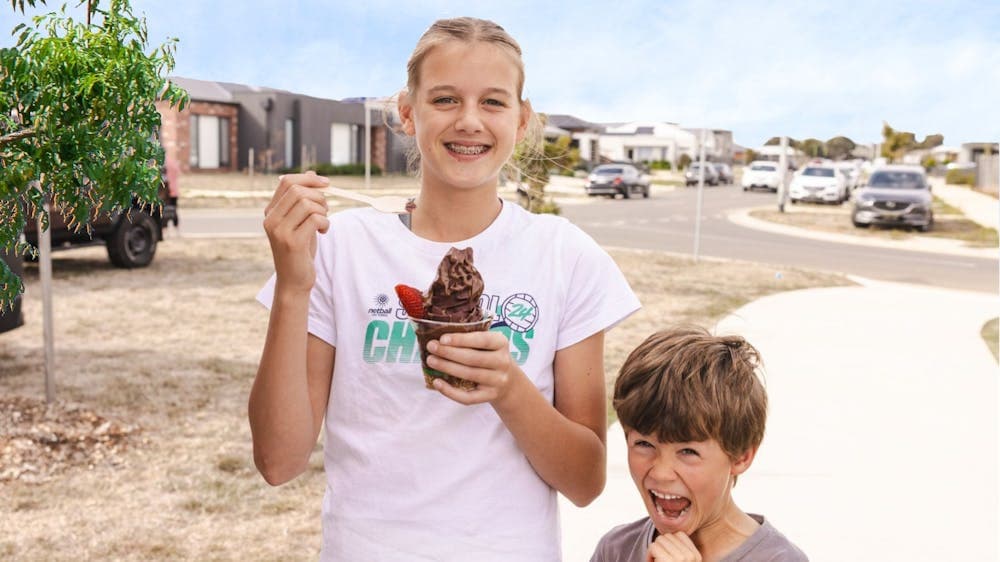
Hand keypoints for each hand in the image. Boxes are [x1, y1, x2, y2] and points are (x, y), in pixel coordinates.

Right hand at [262, 171, 329, 294]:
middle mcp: (271, 219)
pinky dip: (325, 223)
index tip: (327, 183)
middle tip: (325, 210)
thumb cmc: (300, 250)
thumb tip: (313, 174)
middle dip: (319, 197)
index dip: (309, 179)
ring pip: (308, 204)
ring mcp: (279, 231)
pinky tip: (323, 232)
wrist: (294, 280)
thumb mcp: (301, 221)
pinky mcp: (292, 242)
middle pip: (298, 191)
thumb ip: (304, 200)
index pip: (287, 182)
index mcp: (271, 211)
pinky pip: (315, 220)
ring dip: (323, 211)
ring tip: (323, 223)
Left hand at [425, 330, 515, 404]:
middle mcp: (503, 362)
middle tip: (431, 348)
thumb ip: (469, 339)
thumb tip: (439, 340)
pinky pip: (468, 397)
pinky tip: (437, 382)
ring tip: (431, 361)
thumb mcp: (486, 344)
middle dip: (449, 353)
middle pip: (473, 358)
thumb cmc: (488, 355)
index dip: (461, 340)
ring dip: (447, 367)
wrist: (508, 381)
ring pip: (469, 375)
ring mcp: (498, 381)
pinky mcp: (490, 396)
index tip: (442, 339)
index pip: (482, 340)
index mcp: (501, 343)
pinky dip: (450, 391)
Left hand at [646, 532, 701, 561]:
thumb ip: (680, 548)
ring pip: (660, 539)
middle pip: (668, 536)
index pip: (680, 535)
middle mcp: (691, 557)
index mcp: (697, 557)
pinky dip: (649, 555)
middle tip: (660, 560)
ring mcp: (681, 558)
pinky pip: (653, 546)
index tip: (667, 556)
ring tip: (658, 561)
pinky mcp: (669, 561)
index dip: (669, 543)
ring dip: (655, 551)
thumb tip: (673, 520)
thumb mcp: (682, 559)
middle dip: (661, 547)